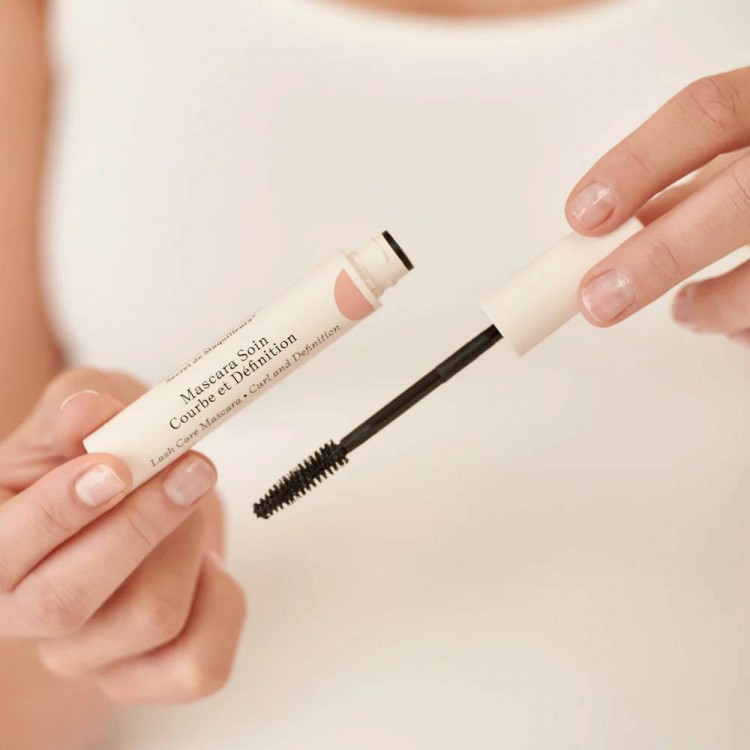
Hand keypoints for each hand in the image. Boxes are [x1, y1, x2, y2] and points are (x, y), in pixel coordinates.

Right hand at [0, 369, 246, 703]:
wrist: (134, 494)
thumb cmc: (96, 454)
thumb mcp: (82, 416)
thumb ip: (80, 413)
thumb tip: (87, 413)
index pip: (0, 551)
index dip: (59, 512)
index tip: (116, 467)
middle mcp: (23, 615)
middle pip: (67, 602)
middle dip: (141, 527)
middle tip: (192, 468)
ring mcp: (84, 654)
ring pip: (150, 617)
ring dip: (190, 544)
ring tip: (192, 502)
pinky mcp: (143, 674)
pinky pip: (198, 665)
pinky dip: (223, 604)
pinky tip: (210, 565)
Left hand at [566, 67, 749, 344]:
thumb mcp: (741, 153)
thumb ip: (687, 183)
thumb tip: (604, 232)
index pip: (707, 114)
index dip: (637, 164)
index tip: (582, 215)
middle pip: (740, 197)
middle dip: (662, 256)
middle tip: (600, 300)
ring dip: (716, 302)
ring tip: (686, 311)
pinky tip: (742, 329)